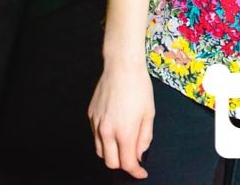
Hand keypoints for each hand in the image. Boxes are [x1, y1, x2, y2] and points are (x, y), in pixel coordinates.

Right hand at [88, 62, 154, 176]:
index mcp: (124, 132)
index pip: (127, 163)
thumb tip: (139, 154)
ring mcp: (96, 123)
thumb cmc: (139, 87)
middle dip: (123, 165)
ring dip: (112, 154)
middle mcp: (107, 131)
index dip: (135, 171)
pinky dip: (104, 140)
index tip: (141, 173)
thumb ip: (144, 138)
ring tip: (124, 144)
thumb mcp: (149, 114)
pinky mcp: (90, 115)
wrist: (122, 66)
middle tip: (133, 158)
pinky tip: (114, 130)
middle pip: (111, 163)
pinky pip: (95, 136)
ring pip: (100, 152)